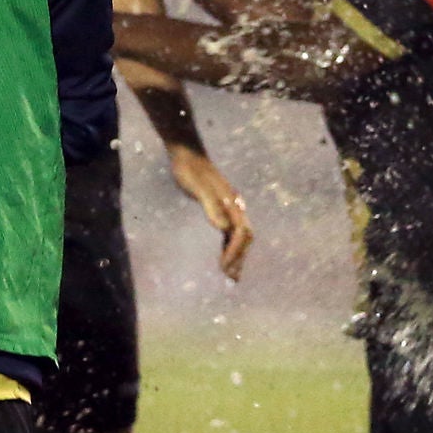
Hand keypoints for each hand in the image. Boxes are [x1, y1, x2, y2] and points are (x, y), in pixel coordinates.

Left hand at [165, 144, 252, 279]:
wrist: (187, 154)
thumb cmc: (191, 170)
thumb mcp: (199, 188)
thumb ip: (211, 205)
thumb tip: (223, 228)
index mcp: (232, 203)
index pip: (241, 234)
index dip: (234, 252)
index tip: (224, 266)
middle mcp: (235, 206)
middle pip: (245, 237)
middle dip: (240, 258)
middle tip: (233, 278)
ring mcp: (229, 207)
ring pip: (239, 236)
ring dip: (237, 254)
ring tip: (232, 274)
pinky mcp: (221, 207)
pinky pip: (230, 231)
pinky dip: (229, 246)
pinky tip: (223, 255)